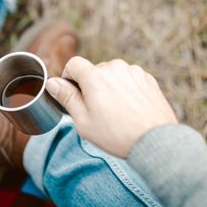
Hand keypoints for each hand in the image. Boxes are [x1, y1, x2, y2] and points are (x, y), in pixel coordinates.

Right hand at [46, 57, 177, 157]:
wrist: (155, 142)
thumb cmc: (116, 134)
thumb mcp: (83, 120)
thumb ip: (66, 97)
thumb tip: (51, 82)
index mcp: (94, 76)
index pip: (74, 64)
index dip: (69, 77)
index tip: (73, 92)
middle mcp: (114, 67)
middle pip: (94, 70)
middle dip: (90, 85)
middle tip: (96, 109)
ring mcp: (133, 71)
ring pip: (112, 73)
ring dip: (109, 85)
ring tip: (115, 110)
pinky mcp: (147, 78)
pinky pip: (128, 78)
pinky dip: (125, 88)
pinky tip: (129, 107)